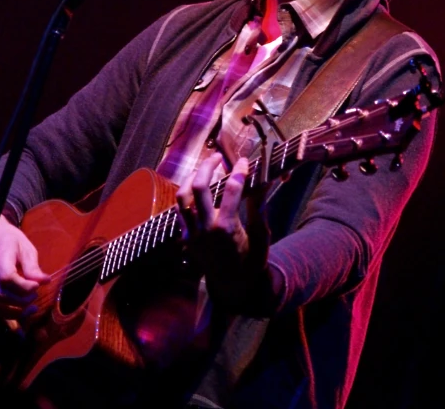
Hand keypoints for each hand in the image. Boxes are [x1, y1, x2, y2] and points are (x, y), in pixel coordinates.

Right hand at [0, 213, 49, 319]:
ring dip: (14, 312)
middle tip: (36, 295)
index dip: (23, 286)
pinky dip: (6, 315)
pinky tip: (21, 316)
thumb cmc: (8, 239)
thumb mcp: (24, 246)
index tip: (37, 286)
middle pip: (0, 295)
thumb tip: (45, 281)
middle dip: (21, 301)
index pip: (7, 277)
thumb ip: (32, 265)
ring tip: (32, 308)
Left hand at [176, 152, 270, 310]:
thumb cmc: (251, 261)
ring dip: (191, 178)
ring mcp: (193, 233)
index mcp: (227, 227)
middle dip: (207, 166)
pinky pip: (180, 211)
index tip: (244, 161)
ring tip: (203, 169)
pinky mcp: (186, 237)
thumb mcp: (261, 236)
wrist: (233, 286)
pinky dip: (187, 196)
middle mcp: (206, 229)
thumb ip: (259, 207)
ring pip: (182, 196)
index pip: (232, 189)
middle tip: (217, 157)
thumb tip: (264, 181)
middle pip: (199, 187)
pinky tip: (196, 189)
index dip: (239, 170)